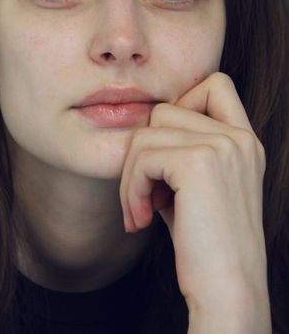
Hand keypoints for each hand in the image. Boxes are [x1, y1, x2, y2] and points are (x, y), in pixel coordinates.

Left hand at [119, 72, 270, 332]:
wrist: (227, 292)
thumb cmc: (202, 244)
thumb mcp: (195, 187)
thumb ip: (178, 149)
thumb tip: (139, 125)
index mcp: (244, 140)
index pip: (215, 83)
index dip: (181, 106)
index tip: (166, 153)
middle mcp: (239, 137)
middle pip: (162, 111)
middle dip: (141, 154)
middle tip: (142, 195)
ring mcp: (224, 146)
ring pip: (146, 133)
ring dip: (131, 175)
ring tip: (139, 210)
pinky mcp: (200, 163)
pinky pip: (142, 157)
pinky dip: (131, 189)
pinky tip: (141, 219)